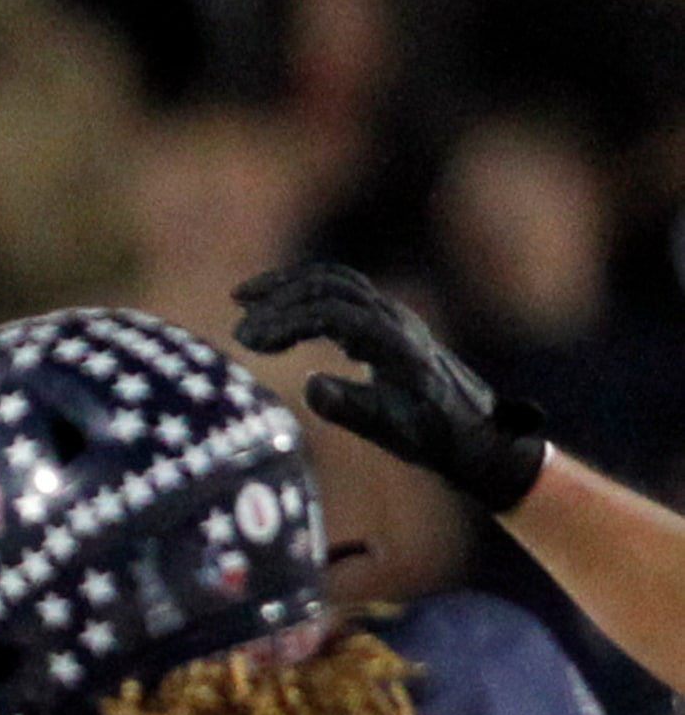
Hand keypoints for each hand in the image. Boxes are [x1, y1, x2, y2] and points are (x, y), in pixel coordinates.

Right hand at [231, 261, 547, 510]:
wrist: (475, 426)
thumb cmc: (430, 434)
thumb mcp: (391, 430)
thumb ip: (350, 408)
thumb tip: (309, 386)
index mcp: (395, 344)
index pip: (332, 314)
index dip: (286, 323)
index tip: (249, 342)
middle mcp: (394, 318)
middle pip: (331, 286)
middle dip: (279, 300)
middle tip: (239, 329)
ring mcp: (392, 313)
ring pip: (335, 280)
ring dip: (287, 286)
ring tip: (241, 299)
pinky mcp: (385, 317)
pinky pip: (341, 289)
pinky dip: (304, 290)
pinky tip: (277, 306)